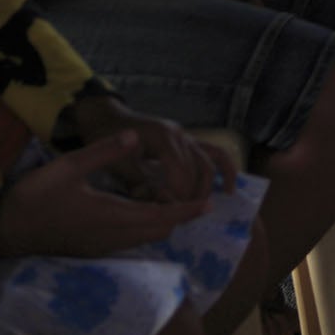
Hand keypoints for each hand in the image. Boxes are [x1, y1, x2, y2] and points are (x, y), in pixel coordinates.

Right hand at [0, 130, 211, 258]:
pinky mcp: (90, 250)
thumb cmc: (34, 197)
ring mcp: (100, 247)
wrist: (4, 232)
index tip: (209, 203)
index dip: (187, 210)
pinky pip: (129, 243)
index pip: (161, 215)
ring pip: (144, 239)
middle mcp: (111, 236)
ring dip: (162, 224)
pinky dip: (145, 230)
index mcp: (112, 216)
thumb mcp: (67, 167)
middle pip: (158, 231)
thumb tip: (133, 135)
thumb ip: (104, 151)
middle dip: (180, 217)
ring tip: (175, 204)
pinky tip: (142, 214)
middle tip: (197, 200)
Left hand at [66, 95, 233, 204]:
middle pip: (198, 168)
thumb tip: (157, 203)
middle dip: (193, 195)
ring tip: (199, 208)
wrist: (108, 118)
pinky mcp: (189, 141)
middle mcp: (181, 134)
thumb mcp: (118, 162)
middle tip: (181, 216)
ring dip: (208, 187)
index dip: (179, 194)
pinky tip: (228, 190)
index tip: (170, 213)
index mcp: (163, 137)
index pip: (181, 170)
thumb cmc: (107, 139)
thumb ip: (138, 182)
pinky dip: (225, 171)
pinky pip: (215, 154)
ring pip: (210, 162)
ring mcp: (187, 136)